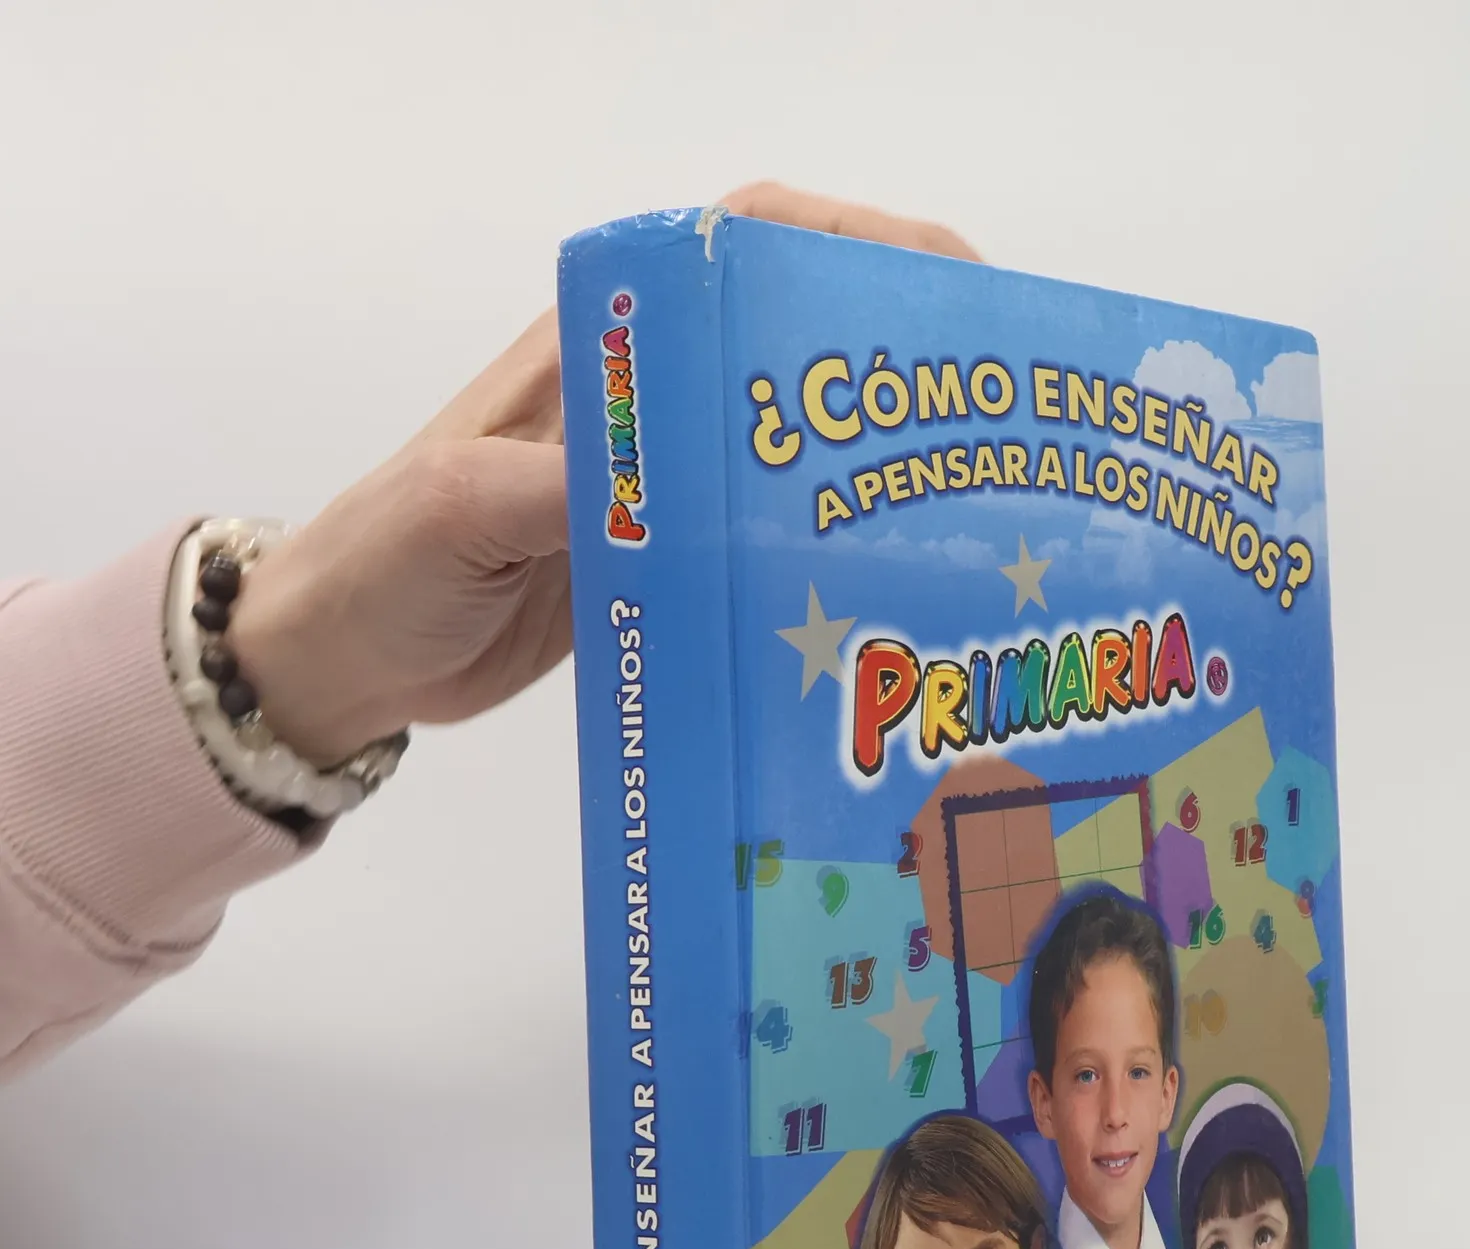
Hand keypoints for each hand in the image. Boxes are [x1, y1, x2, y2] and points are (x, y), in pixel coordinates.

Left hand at [227, 183, 978, 767]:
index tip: (948, 289)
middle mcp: (648, 397)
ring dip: (877, 467)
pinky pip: (763, 533)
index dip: (854, 244)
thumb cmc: (381, 560)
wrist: (345, 654)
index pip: (744, 243)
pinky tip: (880, 596)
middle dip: (899, 360)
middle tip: (996, 425)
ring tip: (969, 512)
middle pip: (795, 339)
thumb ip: (561, 484)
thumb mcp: (461, 506)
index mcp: (602, 346)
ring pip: (793, 444)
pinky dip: (825, 552)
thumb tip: (671, 486)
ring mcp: (663, 479)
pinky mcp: (667, 555)